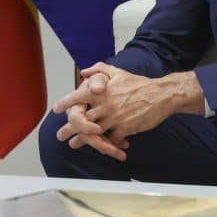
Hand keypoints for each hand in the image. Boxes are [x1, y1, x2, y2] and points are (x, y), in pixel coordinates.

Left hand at [54, 63, 190, 158]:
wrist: (161, 95)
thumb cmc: (139, 84)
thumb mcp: (118, 72)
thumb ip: (99, 70)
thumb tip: (83, 72)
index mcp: (102, 91)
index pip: (78, 97)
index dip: (65, 103)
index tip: (56, 110)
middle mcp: (105, 104)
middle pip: (82, 119)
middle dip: (70, 128)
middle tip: (61, 135)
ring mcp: (115, 117)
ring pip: (93, 132)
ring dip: (83, 140)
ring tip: (74, 144)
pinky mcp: (125, 128)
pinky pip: (111, 139)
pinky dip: (107, 144)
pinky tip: (103, 147)